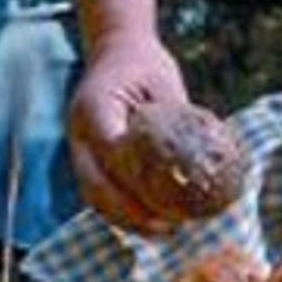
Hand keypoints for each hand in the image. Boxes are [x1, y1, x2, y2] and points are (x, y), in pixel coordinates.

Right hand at [67, 33, 188, 233]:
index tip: (167, 196)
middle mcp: (79, 130)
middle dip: (130, 211)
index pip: (111, 148)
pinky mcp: (86, 158)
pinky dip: (121, 211)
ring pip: (93, 195)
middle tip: (167, 226)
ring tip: (162, 231)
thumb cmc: (144, 64)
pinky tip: (149, 223)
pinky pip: (98, 192)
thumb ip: (174, 118)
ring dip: (125, 219)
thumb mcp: (163, 82)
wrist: (115, 50)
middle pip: (95, 183)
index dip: (136, 176)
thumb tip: (203, 158)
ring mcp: (78, 146)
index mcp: (94, 105)